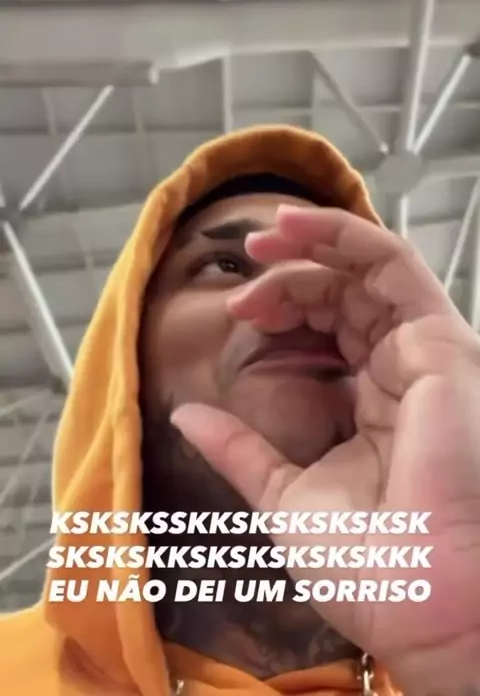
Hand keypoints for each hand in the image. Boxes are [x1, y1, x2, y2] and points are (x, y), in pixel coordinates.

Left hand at [171, 205, 479, 689]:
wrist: (416, 601)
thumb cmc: (365, 564)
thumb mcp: (282, 493)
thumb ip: (238, 448)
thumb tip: (185, 415)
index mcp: (372, 403)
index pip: (331, 328)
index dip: (284, 307)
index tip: (237, 315)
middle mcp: (401, 371)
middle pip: (346, 293)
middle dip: (293, 270)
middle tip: (245, 262)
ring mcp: (423, 354)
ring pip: (371, 269)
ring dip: (316, 240)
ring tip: (262, 238)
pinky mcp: (439, 343)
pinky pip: (395, 267)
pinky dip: (346, 236)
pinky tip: (298, 227)